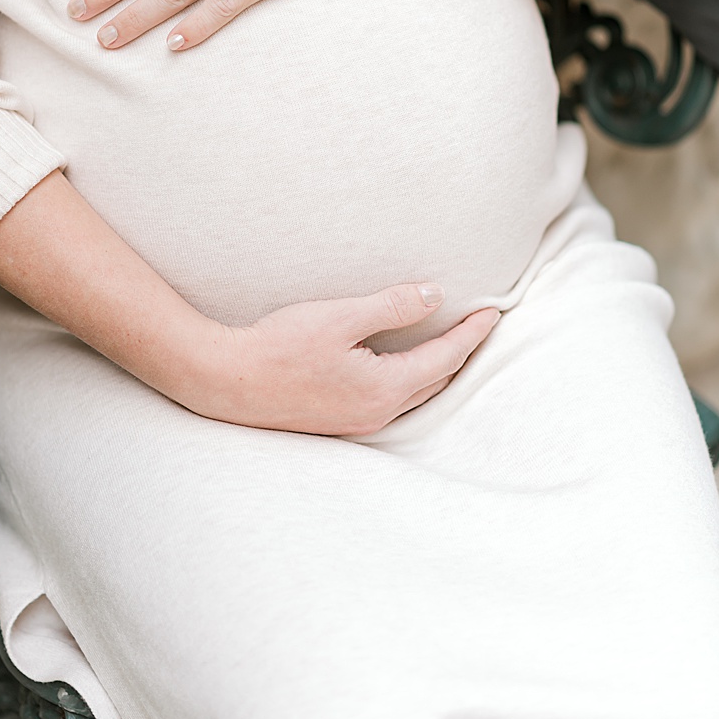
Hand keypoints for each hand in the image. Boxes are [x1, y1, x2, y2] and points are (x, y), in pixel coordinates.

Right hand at [167, 283, 500, 436]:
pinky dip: (407, 381)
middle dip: (460, 353)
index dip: (471, 333)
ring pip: (414, 395)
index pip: (445, 357)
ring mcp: (356, 421)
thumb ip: (392, 306)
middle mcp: (377, 412)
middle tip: (477, 327)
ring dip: (435, 370)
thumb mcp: (339, 316)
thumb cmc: (277, 346)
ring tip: (446, 344)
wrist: (224, 380)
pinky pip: (389, 401)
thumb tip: (435, 296)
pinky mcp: (336, 421)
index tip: (493, 312)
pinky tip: (398, 367)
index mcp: (384, 388)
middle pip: (436, 381)